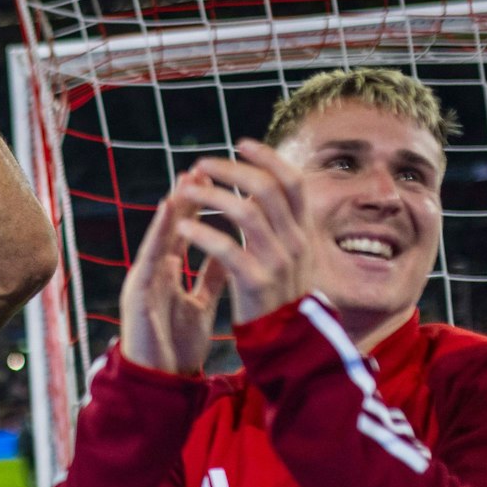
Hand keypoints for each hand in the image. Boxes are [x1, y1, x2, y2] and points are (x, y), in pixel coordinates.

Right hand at [119, 171, 227, 374]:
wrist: (157, 379)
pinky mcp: (137, 297)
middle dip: (185, 200)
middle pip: (170, 228)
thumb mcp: (201, 303)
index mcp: (169, 272)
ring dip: (170, 212)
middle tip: (199, 170)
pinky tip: (168, 221)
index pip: (185, 231)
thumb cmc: (175, 344)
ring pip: (158, 240)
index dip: (200, 207)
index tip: (218, 181)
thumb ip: (210, 276)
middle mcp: (153, 272)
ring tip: (183, 186)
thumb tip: (228, 250)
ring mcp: (143, 282)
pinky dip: (158, 239)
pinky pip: (149, 264)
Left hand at [174, 141, 311, 325]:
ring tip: (185, 193)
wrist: (286, 342)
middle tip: (201, 165)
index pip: (292, 181)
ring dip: (210, 197)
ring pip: (245, 213)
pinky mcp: (255, 283)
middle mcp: (295, 241)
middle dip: (232, 170)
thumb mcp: (289, 255)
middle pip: (267, 188)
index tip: (241, 143)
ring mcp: (277, 262)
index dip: (268, 158)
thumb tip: (260, 189)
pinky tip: (183, 229)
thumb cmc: (278, 295)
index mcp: (303, 231)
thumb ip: (279, 224)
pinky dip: (202, 235)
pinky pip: (226, 250)